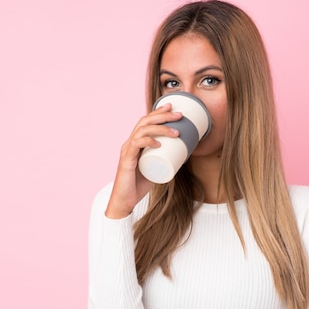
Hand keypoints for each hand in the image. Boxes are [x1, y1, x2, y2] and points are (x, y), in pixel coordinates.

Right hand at [105, 103, 181, 218]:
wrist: (125, 201)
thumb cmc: (139, 185)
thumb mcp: (155, 169)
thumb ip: (164, 161)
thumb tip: (182, 156)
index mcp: (135, 143)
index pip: (146, 122)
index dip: (158, 112)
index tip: (172, 106)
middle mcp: (130, 143)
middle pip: (145, 122)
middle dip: (163, 115)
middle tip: (179, 115)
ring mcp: (127, 151)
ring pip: (142, 131)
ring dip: (160, 128)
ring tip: (176, 132)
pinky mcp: (126, 161)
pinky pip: (136, 146)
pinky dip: (147, 142)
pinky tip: (158, 143)